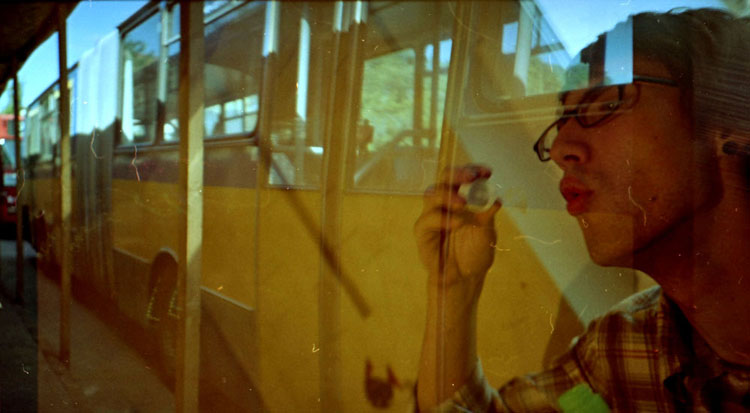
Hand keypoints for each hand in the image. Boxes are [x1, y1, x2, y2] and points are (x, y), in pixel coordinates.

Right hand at [414, 165, 501, 291]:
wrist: (465, 279)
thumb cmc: (475, 254)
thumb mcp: (487, 233)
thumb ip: (488, 215)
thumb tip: (496, 198)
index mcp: (462, 200)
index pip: (463, 179)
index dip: (473, 171)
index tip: (487, 172)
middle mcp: (445, 204)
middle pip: (444, 180)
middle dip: (458, 175)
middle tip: (471, 177)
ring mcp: (432, 216)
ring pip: (432, 195)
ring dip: (448, 195)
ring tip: (463, 203)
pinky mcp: (423, 232)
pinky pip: (427, 220)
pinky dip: (441, 219)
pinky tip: (456, 223)